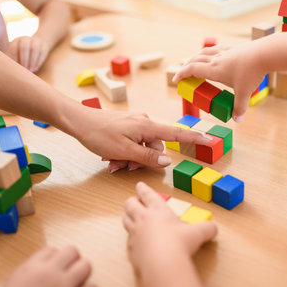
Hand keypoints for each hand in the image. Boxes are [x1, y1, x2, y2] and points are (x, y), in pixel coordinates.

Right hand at [0, 246, 96, 286]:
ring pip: (86, 266)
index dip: (55, 260)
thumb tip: (45, 267)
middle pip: (72, 251)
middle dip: (73, 261)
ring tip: (76, 285)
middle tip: (70, 273)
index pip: (52, 250)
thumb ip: (30, 273)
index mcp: (30, 268)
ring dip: (83, 274)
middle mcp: (48, 273)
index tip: (55, 269)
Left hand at [6, 36, 48, 72]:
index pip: (14, 48)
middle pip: (24, 47)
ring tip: (31, 70)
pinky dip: (39, 61)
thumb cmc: (21, 53)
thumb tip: (8, 70)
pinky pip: (42, 52)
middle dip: (24, 59)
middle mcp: (25, 39)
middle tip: (24, 69)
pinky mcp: (44, 46)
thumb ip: (11, 59)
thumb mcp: (15, 53)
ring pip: (34, 49)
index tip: (15, 67)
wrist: (36, 44)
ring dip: (32, 61)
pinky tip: (35, 68)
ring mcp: (36, 41)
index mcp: (16, 40)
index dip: (14, 58)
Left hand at [70, 108, 212, 170]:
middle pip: (155, 148)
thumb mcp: (124, 151)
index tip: (209, 140)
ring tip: (113, 162)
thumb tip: (167, 160)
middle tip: (122, 166)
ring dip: (130, 159)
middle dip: (141, 161)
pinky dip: (125, 153)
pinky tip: (111, 157)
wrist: (77, 120)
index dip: (193, 138)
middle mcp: (144, 123)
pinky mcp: (127, 127)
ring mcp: (135, 125)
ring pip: (143, 148)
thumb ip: (147, 157)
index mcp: (147, 127)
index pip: (176, 133)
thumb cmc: (99, 134)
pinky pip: (133, 144)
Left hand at [123, 182, 217, 272]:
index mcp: (158, 210)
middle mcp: (144, 219)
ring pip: (126, 220)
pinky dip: (131, 238)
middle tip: (134, 200)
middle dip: (132, 200)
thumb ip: (207, 229)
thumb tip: (213, 228)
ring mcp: (135, 234)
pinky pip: (128, 239)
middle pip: (130, 204)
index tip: (140, 185)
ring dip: (128, 216)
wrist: (162, 263)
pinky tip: (136, 240)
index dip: (143, 189)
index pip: (147, 194)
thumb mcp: (198, 233)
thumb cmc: (178, 244)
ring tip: (131, 216)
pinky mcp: (131, 249)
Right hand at [173, 44, 266, 121]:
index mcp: (214, 70)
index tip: (175, 80)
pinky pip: (217, 49)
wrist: (264, 54)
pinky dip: (210, 52)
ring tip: (194, 62)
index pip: (192, 70)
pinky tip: (214, 55)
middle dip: (186, 67)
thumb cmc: (252, 73)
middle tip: (183, 74)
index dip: (181, 74)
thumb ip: (239, 107)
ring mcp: (224, 52)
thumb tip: (237, 120)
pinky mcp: (233, 49)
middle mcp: (216, 59)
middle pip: (195, 60)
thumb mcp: (244, 93)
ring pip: (204, 52)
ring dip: (196, 57)